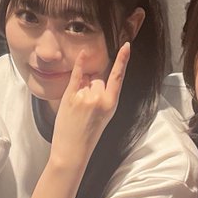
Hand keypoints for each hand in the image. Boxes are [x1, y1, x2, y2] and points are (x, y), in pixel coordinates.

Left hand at [48, 44, 130, 167]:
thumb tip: (94, 77)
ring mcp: (85, 96)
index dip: (123, 60)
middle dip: (92, 87)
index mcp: (111, 104)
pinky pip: (76, 75)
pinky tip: (82, 54)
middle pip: (98, 79)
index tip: (126, 46)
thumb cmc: (88, 136)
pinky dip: (79, 63)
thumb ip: (103, 96)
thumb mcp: (104, 116)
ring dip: (81, 88)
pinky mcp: (71, 96)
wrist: (72, 151)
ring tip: (77, 109)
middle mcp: (100, 98)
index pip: (118, 77)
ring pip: (86, 80)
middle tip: (85, 109)